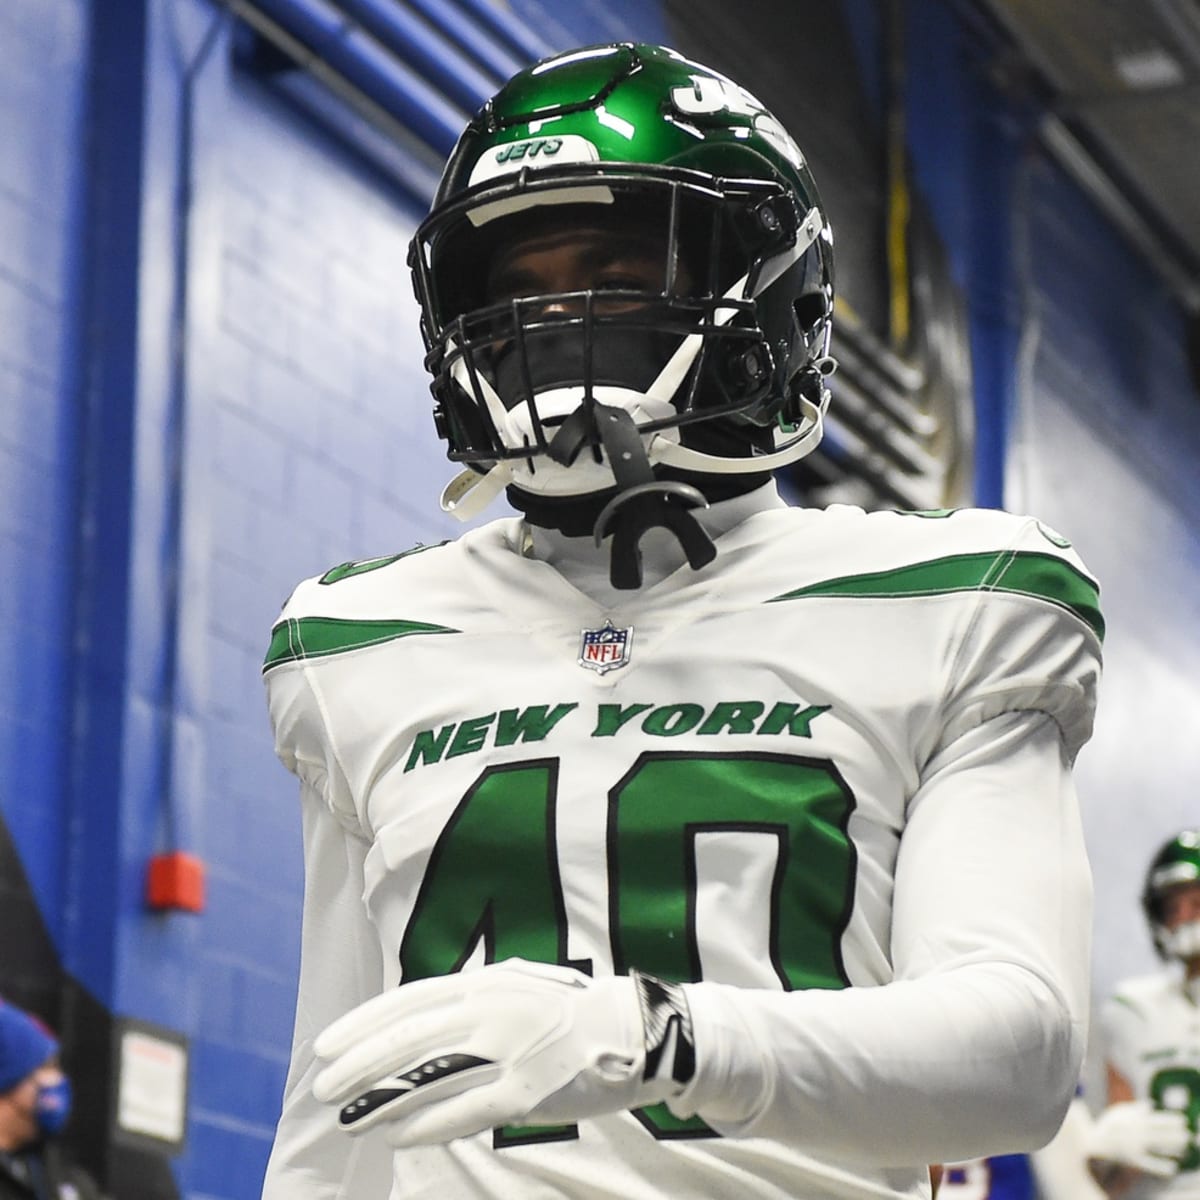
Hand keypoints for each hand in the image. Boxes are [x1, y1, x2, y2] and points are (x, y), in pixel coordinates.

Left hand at [312, 959, 694, 1146]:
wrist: (631, 1029)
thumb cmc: (567, 1012)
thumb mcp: (514, 989)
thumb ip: (470, 1003)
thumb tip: (420, 1020)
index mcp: (485, 984)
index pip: (410, 1000)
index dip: (364, 1023)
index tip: (327, 1043)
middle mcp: (490, 1010)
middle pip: (412, 1037)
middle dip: (361, 1063)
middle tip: (323, 1086)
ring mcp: (508, 1049)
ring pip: (431, 1075)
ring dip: (383, 1099)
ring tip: (349, 1119)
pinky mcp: (527, 1089)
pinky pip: (467, 1109)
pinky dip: (428, 1124)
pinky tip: (398, 1137)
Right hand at [1086, 1100, 1190, 1177]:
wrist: (1091, 1141)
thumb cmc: (1107, 1126)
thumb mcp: (1118, 1112)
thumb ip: (1135, 1108)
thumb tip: (1151, 1105)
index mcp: (1132, 1119)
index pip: (1156, 1119)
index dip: (1170, 1120)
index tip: (1183, 1120)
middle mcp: (1135, 1132)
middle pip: (1159, 1133)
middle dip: (1175, 1135)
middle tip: (1189, 1135)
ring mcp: (1134, 1146)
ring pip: (1157, 1147)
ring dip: (1172, 1148)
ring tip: (1185, 1148)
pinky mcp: (1131, 1160)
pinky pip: (1149, 1164)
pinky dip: (1160, 1166)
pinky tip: (1172, 1168)